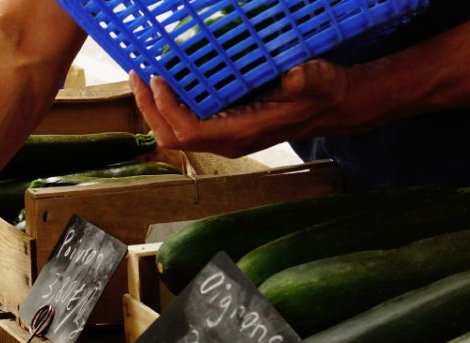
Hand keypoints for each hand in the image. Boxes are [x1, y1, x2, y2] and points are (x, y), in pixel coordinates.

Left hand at [130, 59, 352, 157]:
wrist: (333, 106)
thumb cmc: (325, 92)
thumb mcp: (321, 80)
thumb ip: (307, 78)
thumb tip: (293, 75)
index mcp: (242, 133)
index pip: (190, 132)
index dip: (168, 109)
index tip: (157, 78)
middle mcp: (226, 141)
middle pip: (172, 136)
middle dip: (149, 109)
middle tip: (135, 75)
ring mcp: (223, 137)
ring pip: (175, 132)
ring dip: (154, 107)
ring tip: (141, 77)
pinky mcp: (224, 127)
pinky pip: (186, 122)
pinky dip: (170, 104)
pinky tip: (166, 80)